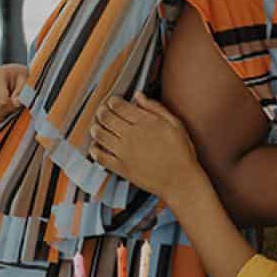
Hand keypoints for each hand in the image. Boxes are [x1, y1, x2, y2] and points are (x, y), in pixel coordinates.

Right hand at [0, 64, 28, 129]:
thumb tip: (15, 102)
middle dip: (2, 114)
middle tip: (8, 107)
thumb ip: (23, 91)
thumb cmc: (16, 80)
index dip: (11, 106)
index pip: (0, 103)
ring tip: (1, 110)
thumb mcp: (25, 80)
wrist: (5, 77)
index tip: (15, 101)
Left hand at [90, 96, 204, 202]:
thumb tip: (138, 96)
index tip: (112, 101)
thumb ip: (155, 108)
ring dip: (95, 128)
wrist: (180, 180)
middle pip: (106, 118)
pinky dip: (94, 150)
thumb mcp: (175, 124)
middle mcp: (131, 135)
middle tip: (102, 111)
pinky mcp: (121, 168)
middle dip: (101, 111)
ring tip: (97, 126)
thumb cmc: (181, 152)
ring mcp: (124, 152)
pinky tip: (96, 147)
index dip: (112, 101)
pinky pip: (100, 157)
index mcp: (145, 122)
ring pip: (100, 135)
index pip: (118, 106)